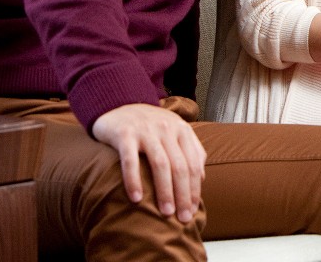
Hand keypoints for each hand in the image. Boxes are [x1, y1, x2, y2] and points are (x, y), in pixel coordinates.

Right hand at [90, 103, 205, 221]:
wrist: (117, 103)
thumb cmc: (149, 124)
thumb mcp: (174, 131)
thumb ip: (190, 150)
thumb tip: (202, 178)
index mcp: (182, 130)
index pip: (193, 163)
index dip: (195, 188)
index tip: (193, 209)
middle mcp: (167, 129)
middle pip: (180, 166)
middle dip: (183, 194)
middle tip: (183, 217)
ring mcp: (146, 130)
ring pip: (160, 164)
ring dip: (165, 191)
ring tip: (166, 212)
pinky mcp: (124, 134)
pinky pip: (130, 160)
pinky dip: (134, 180)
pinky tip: (136, 198)